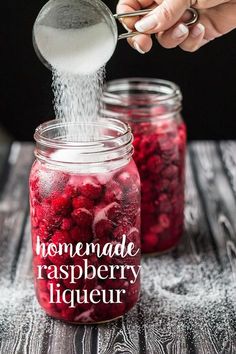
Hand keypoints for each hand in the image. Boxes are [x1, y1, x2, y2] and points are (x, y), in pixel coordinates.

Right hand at [117, 0, 235, 52]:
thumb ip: (162, 11)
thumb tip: (142, 27)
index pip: (131, 5)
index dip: (129, 19)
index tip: (135, 30)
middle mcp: (168, 4)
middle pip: (144, 26)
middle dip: (145, 37)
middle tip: (145, 43)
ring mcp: (182, 18)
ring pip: (164, 39)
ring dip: (173, 38)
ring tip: (186, 26)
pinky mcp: (197, 31)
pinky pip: (185, 45)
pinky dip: (191, 41)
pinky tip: (200, 28)